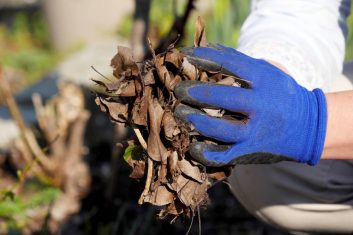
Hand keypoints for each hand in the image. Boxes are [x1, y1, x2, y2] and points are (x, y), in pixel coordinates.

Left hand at [174, 45, 326, 166]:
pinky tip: (193, 146)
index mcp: (265, 80)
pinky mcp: (252, 151)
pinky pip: (226, 155)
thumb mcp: (268, 72)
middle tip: (178, 90)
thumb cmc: (281, 94)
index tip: (183, 56)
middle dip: (196, 93)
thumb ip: (240, 63)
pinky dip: (207, 153)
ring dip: (197, 122)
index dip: (203, 58)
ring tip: (180, 114)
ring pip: (222, 129)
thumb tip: (208, 48)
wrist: (308, 126)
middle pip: (224, 98)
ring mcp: (257, 131)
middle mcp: (262, 105)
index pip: (230, 64)